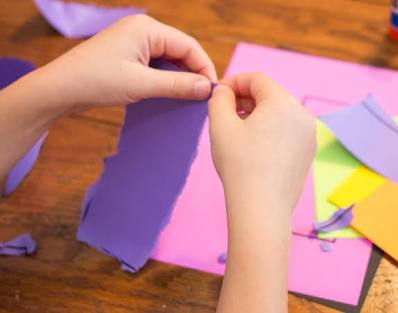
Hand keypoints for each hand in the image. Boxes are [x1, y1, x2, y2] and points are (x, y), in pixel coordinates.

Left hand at [33, 14, 216, 113]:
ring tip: (189, 98)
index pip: (189, 45)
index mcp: (147, 28)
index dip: (204, 67)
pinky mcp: (128, 55)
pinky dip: (165, 78)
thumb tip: (207, 88)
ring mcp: (134, 42)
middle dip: (193, 72)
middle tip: (202, 97)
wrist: (59, 89)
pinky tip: (170, 93)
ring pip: (169, 59)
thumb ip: (177, 85)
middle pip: (180, 50)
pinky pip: (156, 64)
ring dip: (179, 77)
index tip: (212, 91)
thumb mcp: (141, 85)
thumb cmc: (96, 82)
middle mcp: (143, 30)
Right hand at [209, 73, 315, 218]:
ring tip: (237, 132)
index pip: (257, 79)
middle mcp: (302, 114)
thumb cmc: (240, 164)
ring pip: (279, 114)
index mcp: (283, 102)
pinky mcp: (307, 153)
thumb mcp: (220, 125)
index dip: (234, 82)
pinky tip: (254, 148)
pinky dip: (270, 131)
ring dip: (257, 115)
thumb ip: (219, 99)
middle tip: (224, 114)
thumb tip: (224, 92)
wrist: (262, 208)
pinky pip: (287, 131)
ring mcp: (308, 135)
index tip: (218, 95)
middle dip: (245, 100)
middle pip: (270, 95)